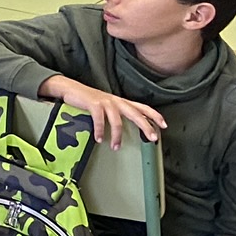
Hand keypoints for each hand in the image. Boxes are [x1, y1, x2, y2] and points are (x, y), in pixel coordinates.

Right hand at [39, 74, 163, 148]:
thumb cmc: (89, 99)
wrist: (71, 88)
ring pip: (117, 120)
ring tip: (115, 147)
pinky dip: (100, 131)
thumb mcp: (106, 106)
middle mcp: (116, 101)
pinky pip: (100, 120)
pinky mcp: (94, 104)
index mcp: (121, 102)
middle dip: (146, 126)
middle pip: (136, 113)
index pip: (143, 107)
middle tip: (152, 138)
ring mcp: (105, 102)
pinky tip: (99, 139)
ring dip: (117, 136)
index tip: (164, 125)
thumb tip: (125, 128)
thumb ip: (117, 114)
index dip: (154, 115)